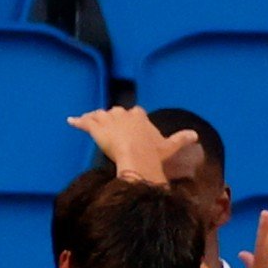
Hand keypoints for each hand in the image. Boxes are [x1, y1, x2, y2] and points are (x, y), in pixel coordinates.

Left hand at [66, 106, 195, 184]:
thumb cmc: (152, 153)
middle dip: (112, 118)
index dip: (132, 118)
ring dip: (94, 118)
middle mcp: (124, 114)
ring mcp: (109, 120)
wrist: (137, 155)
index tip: (130, 121)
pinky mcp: (96, 127)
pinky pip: (85, 122)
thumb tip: (196, 135)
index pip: (135, 112)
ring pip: (99, 115)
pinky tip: (71, 121)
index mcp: (140, 116)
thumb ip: (180, 139)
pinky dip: (77, 121)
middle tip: (109, 126)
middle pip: (115, 112)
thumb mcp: (168, 147)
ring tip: (87, 120)